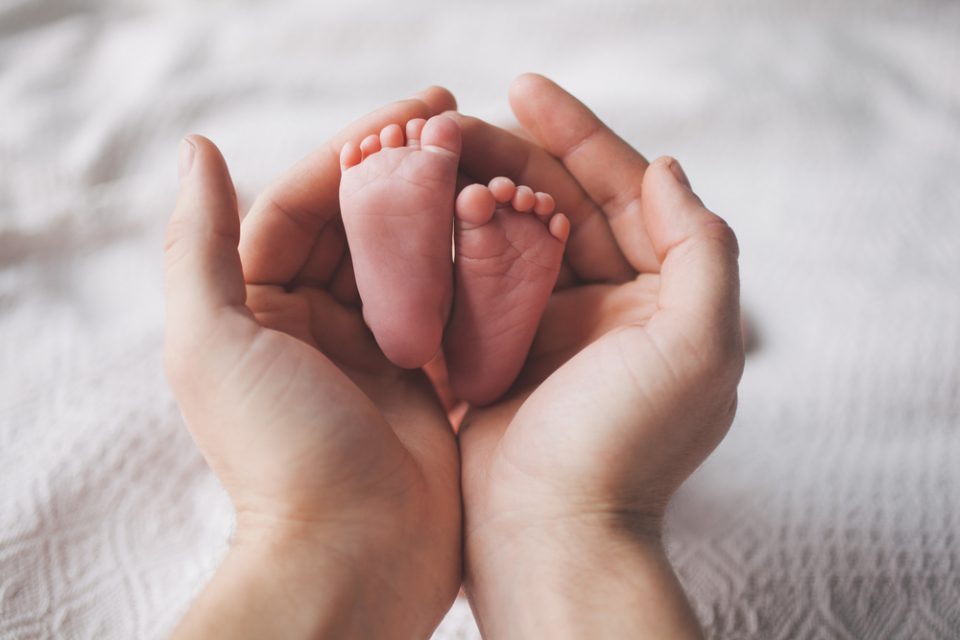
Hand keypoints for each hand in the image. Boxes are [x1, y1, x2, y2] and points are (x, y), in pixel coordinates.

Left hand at [164, 89, 460, 639]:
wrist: (353, 556)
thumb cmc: (278, 452)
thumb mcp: (213, 342)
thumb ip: (199, 244)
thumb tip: (198, 148)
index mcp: (258, 305)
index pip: (301, 203)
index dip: (352, 151)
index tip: (414, 112)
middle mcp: (313, 321)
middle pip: (359, 223)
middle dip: (404, 171)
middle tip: (461, 124)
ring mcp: (373, 348)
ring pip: (409, 257)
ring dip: (442, 211)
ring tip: (489, 166)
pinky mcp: (424, 377)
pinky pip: (447, 304)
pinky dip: (471, 266)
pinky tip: (505, 231)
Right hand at [449, 75, 743, 637]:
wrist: (552, 537)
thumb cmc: (625, 446)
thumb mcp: (698, 344)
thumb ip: (702, 249)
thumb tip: (667, 169)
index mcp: (660, 295)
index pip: (621, 191)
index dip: (579, 134)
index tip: (524, 88)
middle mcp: (608, 304)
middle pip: (558, 204)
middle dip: (511, 157)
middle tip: (454, 120)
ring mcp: (548, 327)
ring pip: (509, 235)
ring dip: (473, 193)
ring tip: (430, 157)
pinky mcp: (497, 352)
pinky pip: (472, 280)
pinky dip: (448, 244)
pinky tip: (417, 213)